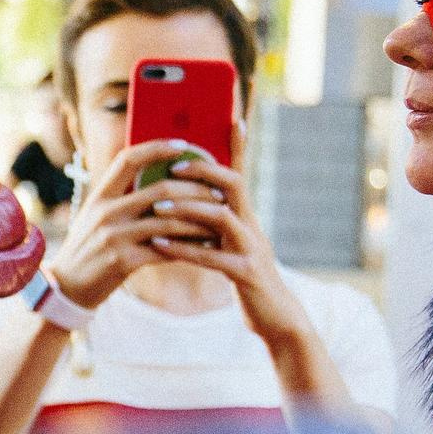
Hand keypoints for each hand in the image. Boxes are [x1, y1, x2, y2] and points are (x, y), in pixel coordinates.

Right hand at [41, 140, 227, 312]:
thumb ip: (120, 198)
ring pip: (170, 220)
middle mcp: (106, 212)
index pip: (129, 159)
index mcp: (99, 195)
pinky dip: (189, 247)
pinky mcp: (123, 262)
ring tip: (219, 220)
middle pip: (160, 189)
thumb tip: (154, 178)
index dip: (157, 148)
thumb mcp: (95, 216)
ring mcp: (114, 237)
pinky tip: (204, 246)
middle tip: (218, 192)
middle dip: (196, 189)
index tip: (184, 145)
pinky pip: (166, 250)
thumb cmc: (88, 248)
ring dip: (200, 220)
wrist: (67, 287)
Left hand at [137, 152, 315, 355]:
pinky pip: (213, 257)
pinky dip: (185, 249)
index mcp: (246, 215)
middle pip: (234, 184)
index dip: (238, 145)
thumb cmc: (245, 277)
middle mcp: (252, 225)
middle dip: (204, 171)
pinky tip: (159, 246)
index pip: (240, 171)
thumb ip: (213, 223)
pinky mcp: (246, 274)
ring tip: (157, 207)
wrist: (275, 316)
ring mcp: (251, 249)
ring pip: (222, 218)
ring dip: (188, 209)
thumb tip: (188, 200)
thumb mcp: (231, 244)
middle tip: (173, 166)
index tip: (231, 117)